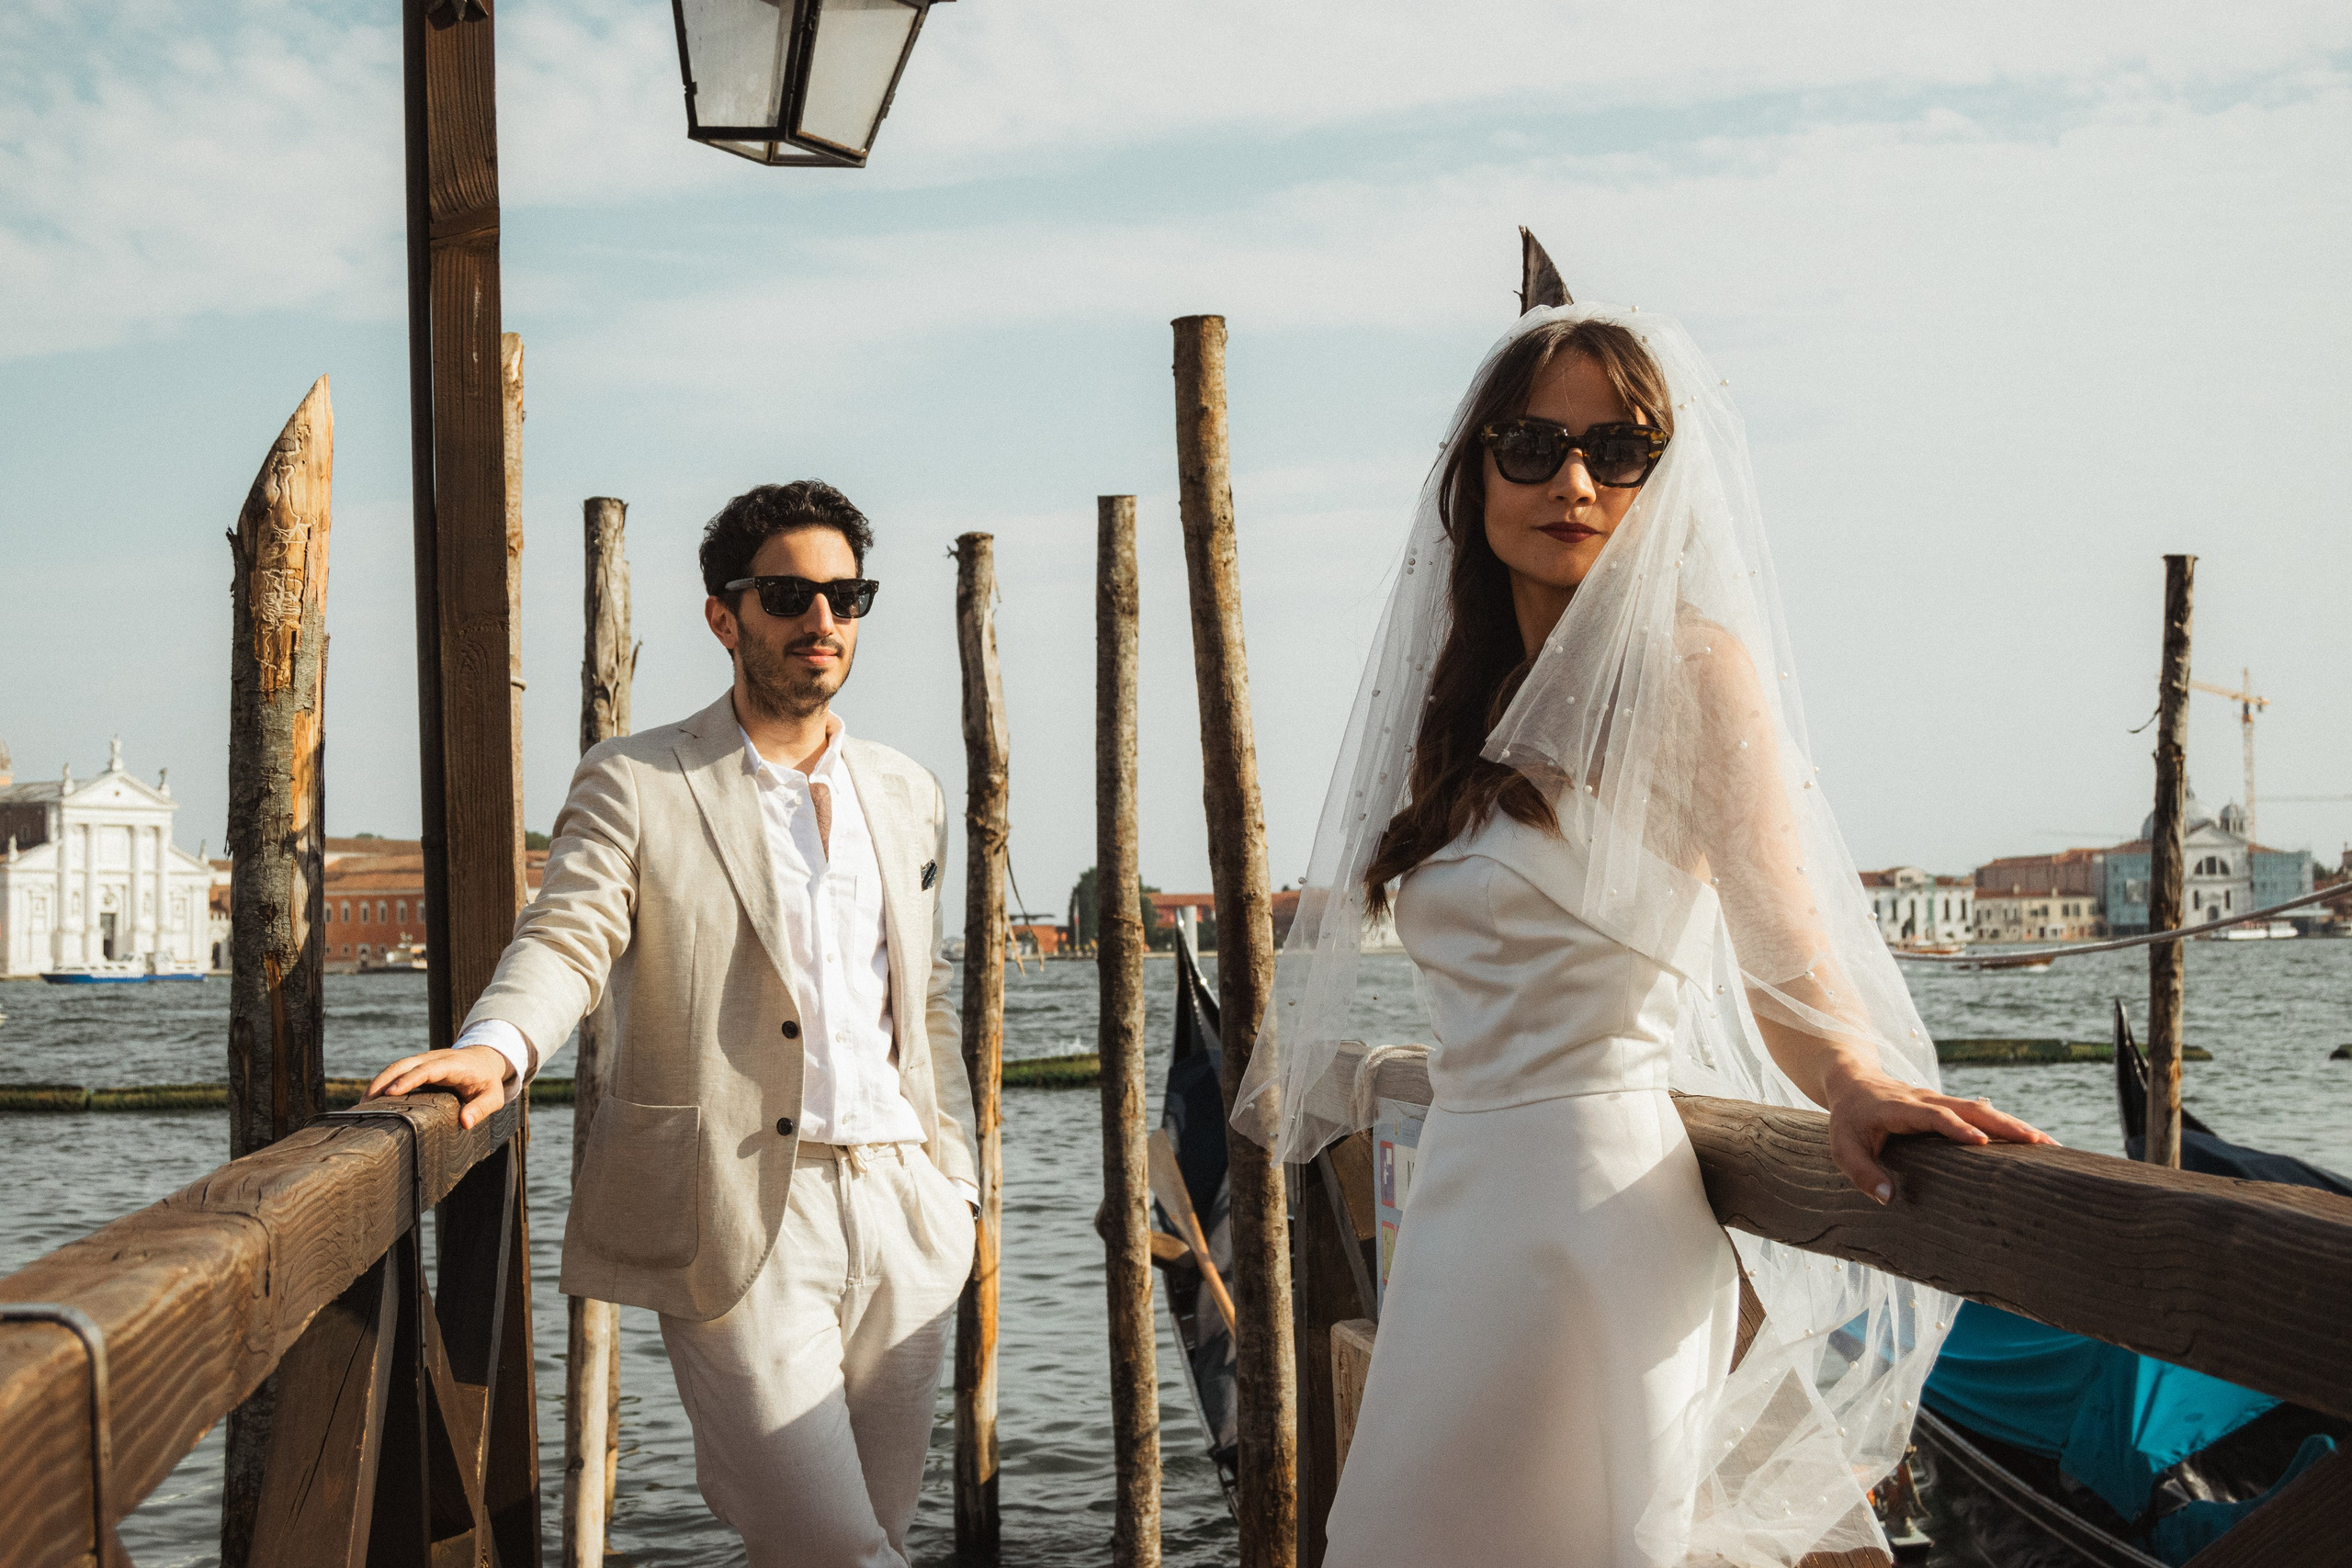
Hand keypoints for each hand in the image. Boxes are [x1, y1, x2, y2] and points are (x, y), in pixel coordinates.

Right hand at [367, 1045, 512, 1130]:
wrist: (484, 1060)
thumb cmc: (487, 1081)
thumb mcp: (493, 1096)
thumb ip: (481, 1108)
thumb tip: (465, 1122)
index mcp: (453, 1065)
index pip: (427, 1069)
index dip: (409, 1079)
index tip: (391, 1093)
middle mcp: (434, 1059)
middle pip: (404, 1065)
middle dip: (383, 1081)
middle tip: (365, 1104)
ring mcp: (423, 1061)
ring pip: (396, 1067)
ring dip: (378, 1083)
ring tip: (361, 1106)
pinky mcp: (417, 1066)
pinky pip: (397, 1072)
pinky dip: (382, 1084)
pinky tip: (371, 1102)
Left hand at [1821, 1066, 2056, 1203]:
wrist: (1853, 1081)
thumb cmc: (1848, 1120)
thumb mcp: (1842, 1147)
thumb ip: (1862, 1172)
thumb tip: (1888, 1199)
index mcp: (1900, 1108)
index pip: (1933, 1115)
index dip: (1956, 1127)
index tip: (1980, 1142)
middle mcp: (1926, 1100)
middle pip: (1971, 1108)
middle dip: (2005, 1125)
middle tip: (2039, 1143)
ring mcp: (1940, 1101)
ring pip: (1983, 1109)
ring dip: (2016, 1125)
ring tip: (2051, 1145)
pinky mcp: (1949, 1107)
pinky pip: (1982, 1114)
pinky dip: (2008, 1125)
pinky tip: (2034, 1141)